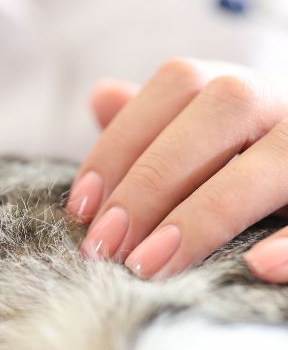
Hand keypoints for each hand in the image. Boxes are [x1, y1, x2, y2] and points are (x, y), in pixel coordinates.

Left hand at [67, 58, 287, 280]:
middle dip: (152, 181)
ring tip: (149, 265)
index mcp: (242, 87)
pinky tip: (255, 267)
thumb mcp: (200, 148)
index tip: (81, 207)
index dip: (122, 140)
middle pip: (224, 110)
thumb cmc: (242, 175)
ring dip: (208, 213)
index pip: (179, 82)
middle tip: (105, 247)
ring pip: (279, 158)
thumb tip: (102, 95)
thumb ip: (153, 129)